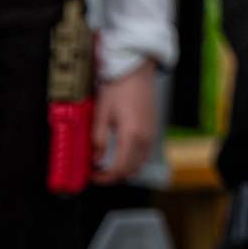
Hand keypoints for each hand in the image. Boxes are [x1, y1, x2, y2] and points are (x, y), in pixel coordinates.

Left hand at [92, 61, 158, 183]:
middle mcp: (146, 136)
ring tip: (108, 165)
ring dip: (125, 169)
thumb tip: (95, 160)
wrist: (136, 70)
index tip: (93, 177)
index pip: (119, 168)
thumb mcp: (101, 113)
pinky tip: (122, 154)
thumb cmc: (119, 87)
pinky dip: (134, 160)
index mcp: (132, 134)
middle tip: (98, 173)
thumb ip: (98, 139)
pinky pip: (146, 153)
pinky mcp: (154, 128)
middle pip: (132, 169)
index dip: (105, 178)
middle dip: (114, 176)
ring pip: (141, 163)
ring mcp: (152, 133)